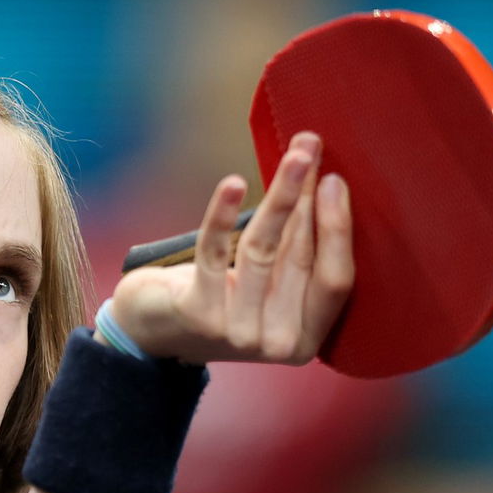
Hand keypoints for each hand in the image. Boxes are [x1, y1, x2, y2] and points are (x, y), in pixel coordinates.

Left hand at [109, 131, 353, 365]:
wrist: (155, 331)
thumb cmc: (220, 298)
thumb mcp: (268, 284)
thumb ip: (297, 254)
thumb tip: (323, 183)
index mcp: (306, 340)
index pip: (335, 280)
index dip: (338, 230)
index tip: (335, 181)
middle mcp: (276, 343)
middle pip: (300, 257)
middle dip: (307, 197)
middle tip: (310, 149)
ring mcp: (237, 332)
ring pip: (262, 249)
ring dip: (280, 196)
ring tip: (293, 155)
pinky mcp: (198, 313)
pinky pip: (215, 252)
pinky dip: (222, 215)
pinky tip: (233, 184)